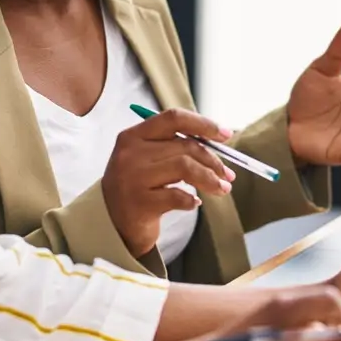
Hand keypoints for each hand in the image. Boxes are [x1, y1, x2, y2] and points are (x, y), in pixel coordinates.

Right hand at [101, 108, 234, 257]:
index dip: (203, 124)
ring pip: (185, 167)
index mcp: (133, 136)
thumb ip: (173, 146)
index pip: (173, 118)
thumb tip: (217, 141)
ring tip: (222, 189)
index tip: (226, 134)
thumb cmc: (137, 186)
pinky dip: (192, 199)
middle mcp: (130, 153)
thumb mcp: (146, 158)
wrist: (111, 222)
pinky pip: (178, 196)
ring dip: (210, 179)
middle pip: (185, 146)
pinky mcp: (140, 203)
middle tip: (228, 174)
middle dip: (213, 160)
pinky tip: (194, 203)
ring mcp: (133, 178)